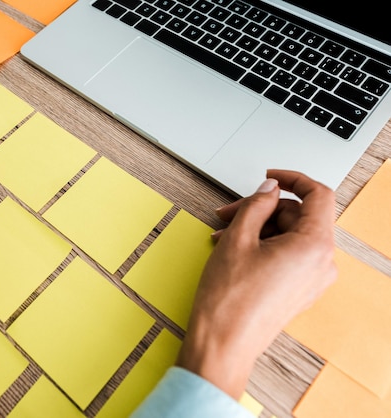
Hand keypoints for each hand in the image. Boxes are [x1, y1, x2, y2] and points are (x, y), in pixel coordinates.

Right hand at [177, 169, 336, 398]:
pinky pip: (287, 255)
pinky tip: (234, 249)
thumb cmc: (230, 302)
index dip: (292, 179)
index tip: (270, 178)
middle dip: (262, 209)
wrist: (222, 344)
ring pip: (289, 235)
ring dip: (257, 228)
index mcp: (314, 247)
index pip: (318, 195)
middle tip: (230, 212)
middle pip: (298, 216)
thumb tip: (267, 190)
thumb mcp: (238, 239)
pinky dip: (263, 246)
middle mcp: (321, 264)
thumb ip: (255, 205)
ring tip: (224, 234)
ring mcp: (311, 280)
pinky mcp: (298, 290)